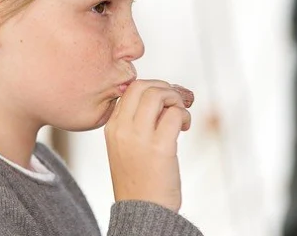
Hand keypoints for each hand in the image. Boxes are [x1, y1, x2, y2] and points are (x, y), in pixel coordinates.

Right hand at [104, 80, 193, 212]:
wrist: (142, 210)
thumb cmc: (138, 178)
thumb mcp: (125, 145)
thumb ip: (135, 121)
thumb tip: (161, 94)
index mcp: (112, 127)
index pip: (129, 90)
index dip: (150, 88)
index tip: (164, 98)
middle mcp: (122, 128)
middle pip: (141, 86)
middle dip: (163, 87)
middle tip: (174, 101)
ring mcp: (139, 137)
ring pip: (157, 95)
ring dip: (175, 99)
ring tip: (180, 114)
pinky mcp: (160, 147)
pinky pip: (174, 114)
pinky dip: (184, 115)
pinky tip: (185, 127)